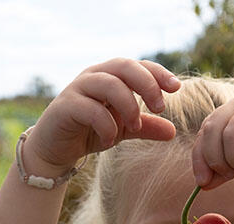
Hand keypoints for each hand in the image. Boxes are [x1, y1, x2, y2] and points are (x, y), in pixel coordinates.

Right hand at [24, 58, 179, 174]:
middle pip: (124, 66)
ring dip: (128, 106)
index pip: (137, 65)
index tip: (176, 88)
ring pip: (109, 84)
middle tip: (160, 107)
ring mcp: (78, 88)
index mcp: (111, 76)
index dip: (158, 73)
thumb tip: (173, 131)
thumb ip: (146, 127)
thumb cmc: (91, 131)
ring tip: (134, 126)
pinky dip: (106, 126)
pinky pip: (91, 109)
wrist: (56, 149)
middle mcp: (95, 76)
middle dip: (147, 84)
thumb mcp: (123, 129)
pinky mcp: (65, 106)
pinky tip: (109, 141)